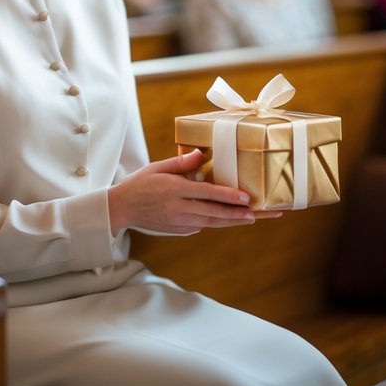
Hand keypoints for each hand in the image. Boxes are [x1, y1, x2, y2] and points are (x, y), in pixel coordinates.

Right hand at [107, 149, 281, 234]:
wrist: (121, 209)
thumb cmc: (141, 183)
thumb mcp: (158, 167)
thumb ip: (181, 161)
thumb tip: (201, 154)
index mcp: (176, 190)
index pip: (208, 194)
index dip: (229, 198)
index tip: (247, 199)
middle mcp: (180, 209)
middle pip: (216, 213)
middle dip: (241, 214)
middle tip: (264, 213)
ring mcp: (180, 223)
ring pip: (213, 222)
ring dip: (235, 221)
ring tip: (256, 218)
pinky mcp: (180, 230)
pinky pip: (203, 224)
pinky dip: (219, 221)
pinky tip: (235, 217)